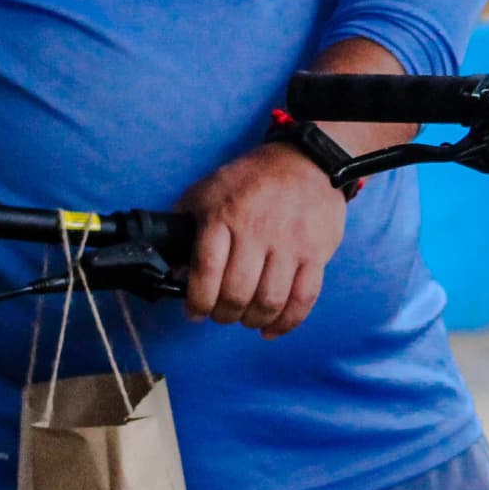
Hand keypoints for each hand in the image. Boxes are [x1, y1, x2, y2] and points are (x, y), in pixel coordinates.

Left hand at [179, 144, 346, 337]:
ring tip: (245, 318)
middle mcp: (257, 230)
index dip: (197, 300)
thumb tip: (172, 271)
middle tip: (220, 314)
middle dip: (224, 314)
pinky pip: (303, 298)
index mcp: (225, 214)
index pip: (206, 269)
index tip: (194, 311)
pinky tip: (271, 328)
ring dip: (252, 320)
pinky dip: (286, 322)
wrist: (305, 160)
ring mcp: (290, 243)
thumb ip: (184, 228)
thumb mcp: (207, 192)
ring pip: (269, 301)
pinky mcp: (316, 253)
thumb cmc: (251, 179)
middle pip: (237, 292)